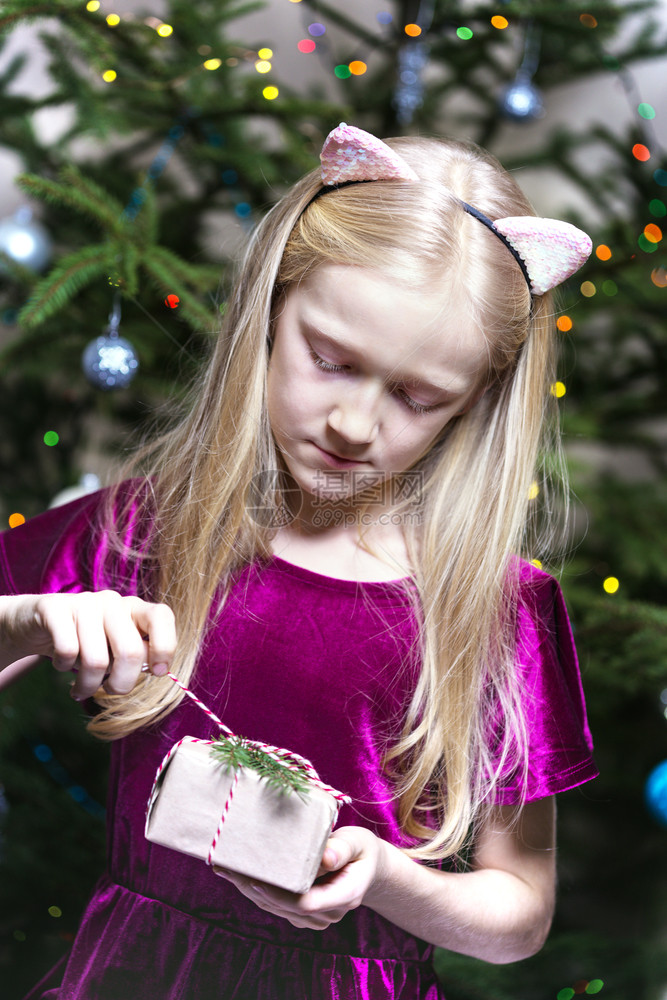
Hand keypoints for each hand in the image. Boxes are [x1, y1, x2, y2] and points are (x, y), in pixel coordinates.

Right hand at [0, 591, 175, 698]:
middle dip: (122, 684)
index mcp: (133, 609)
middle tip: (110, 691)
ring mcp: (83, 602)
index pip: (161, 616)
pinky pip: (67, 650)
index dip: (165, 646)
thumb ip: (137, 656)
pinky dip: (64, 668)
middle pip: (130, 650)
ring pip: (96, 659)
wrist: (34, 624)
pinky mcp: (55, 608)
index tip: (156, 673)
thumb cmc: (85, 642)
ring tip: (81, 689)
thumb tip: (156, 669)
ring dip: (88, 685)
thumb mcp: (114, 649)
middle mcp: (112, 601)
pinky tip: (61, 666)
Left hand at [212, 826, 385, 929]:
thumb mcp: (358, 842)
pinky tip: (238, 875)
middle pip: (287, 908)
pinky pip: (277, 906)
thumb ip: (342, 848)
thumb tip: (326, 857)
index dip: (281, 896)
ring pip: (277, 908)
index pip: (308, 904)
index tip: (258, 881)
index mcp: (346, 896)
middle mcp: (329, 913)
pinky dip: (257, 891)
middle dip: (256, 889)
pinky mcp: (303, 914)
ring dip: (250, 890)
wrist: (367, 867)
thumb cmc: (361, 850)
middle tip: (229, 868)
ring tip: (227, 868)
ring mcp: (316, 917)